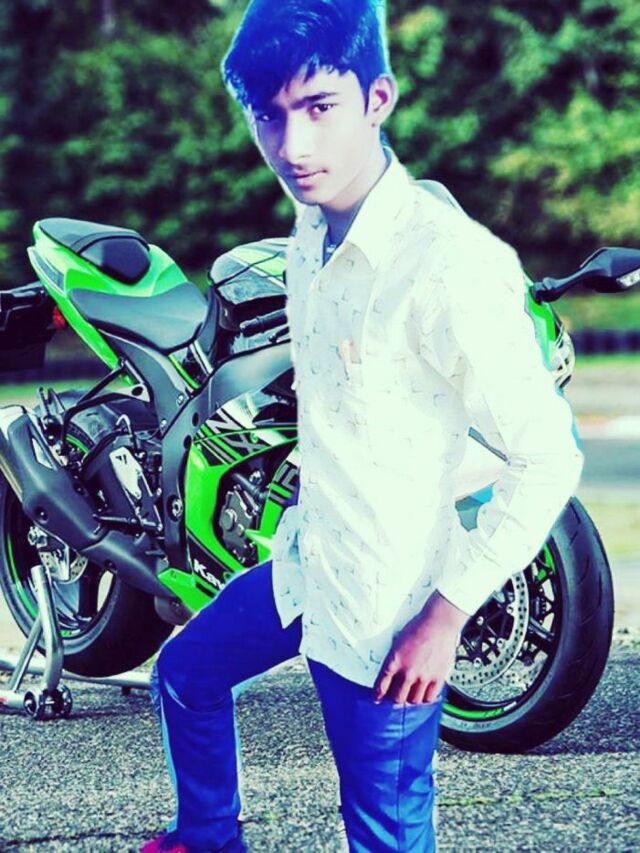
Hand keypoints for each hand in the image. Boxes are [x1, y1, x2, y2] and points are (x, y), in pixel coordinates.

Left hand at [373, 590, 468, 704]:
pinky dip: (426, 698)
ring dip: (411, 699)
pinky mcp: (437, 678)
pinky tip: (425, 693)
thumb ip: (395, 659)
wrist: (439, 623)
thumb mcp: (398, 642)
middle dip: (395, 699)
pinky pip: (430, 697)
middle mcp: (407, 672)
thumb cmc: (419, 628)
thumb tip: (392, 671)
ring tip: (412, 695)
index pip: (381, 685)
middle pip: (398, 698)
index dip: (378, 695)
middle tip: (397, 697)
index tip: (378, 698)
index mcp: (394, 661)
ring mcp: (423, 677)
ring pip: (414, 700)